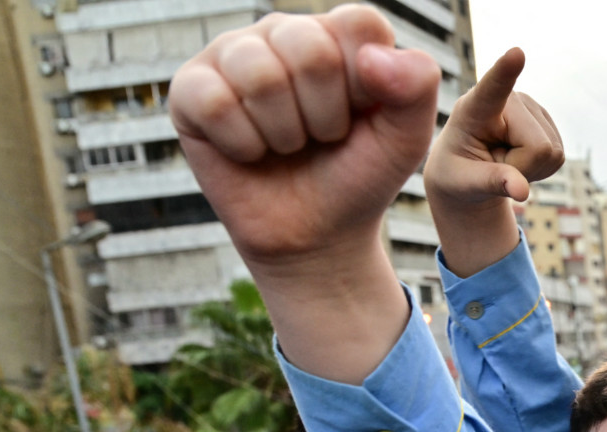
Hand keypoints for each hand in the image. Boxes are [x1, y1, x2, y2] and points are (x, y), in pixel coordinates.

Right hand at [169, 7, 438, 271]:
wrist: (317, 233)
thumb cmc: (359, 176)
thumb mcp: (406, 139)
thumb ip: (416, 87)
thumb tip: (372, 57)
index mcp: (338, 33)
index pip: (358, 24)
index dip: (366, 84)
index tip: (362, 116)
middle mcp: (284, 32)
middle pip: (308, 48)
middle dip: (326, 115)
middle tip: (323, 137)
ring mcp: (233, 55)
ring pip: (258, 74)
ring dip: (285, 132)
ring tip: (289, 145)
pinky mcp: (190, 88)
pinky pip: (214, 102)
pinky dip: (243, 144)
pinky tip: (251, 152)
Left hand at [424, 48, 564, 276]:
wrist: (466, 171)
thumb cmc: (457, 174)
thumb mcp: (465, 183)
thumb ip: (492, 182)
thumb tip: (522, 192)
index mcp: (474, 109)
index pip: (492, 88)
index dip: (506, 72)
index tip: (516, 53)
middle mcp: (507, 99)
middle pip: (539, 147)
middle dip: (523, 168)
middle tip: (497, 165)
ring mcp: (530, 105)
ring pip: (553, 153)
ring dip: (531, 168)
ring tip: (505, 160)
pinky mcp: (545, 118)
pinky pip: (559, 155)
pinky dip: (541, 167)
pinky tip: (519, 159)